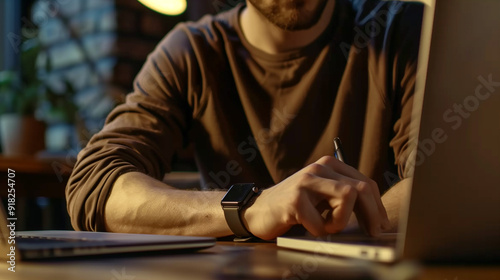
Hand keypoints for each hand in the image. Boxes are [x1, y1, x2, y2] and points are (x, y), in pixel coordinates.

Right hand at [242, 156, 389, 239]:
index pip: (365, 182)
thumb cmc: (295, 206)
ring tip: (325, 226)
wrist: (259, 210)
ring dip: (341, 221)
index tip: (381, 224)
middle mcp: (319, 168)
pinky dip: (318, 231)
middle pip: (361, 188)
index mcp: (329, 164)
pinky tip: (306, 226)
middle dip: (372, 214)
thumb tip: (376, 216)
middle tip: (372, 233)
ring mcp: (306, 181)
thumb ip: (344, 195)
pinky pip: (321, 223)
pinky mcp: (295, 199)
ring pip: (347, 197)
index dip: (377, 206)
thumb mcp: (322, 195)